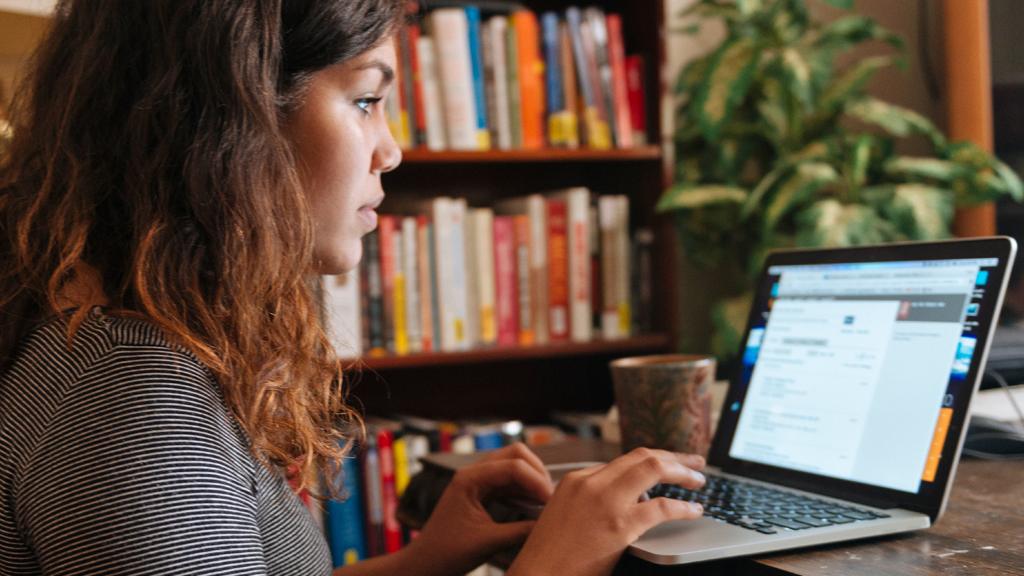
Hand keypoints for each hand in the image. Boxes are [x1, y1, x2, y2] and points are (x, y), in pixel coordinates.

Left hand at [402, 443, 554, 575]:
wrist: (425, 564)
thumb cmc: (447, 553)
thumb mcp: (488, 542)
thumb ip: (520, 531)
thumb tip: (550, 524)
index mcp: (469, 478)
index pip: (513, 466)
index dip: (536, 481)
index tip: (551, 502)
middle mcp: (473, 473)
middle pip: (515, 454)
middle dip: (537, 472)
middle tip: (550, 497)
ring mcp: (476, 481)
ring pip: (513, 466)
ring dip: (531, 480)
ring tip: (545, 503)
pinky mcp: (481, 492)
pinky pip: (508, 482)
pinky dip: (523, 490)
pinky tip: (533, 507)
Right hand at [506, 448, 705, 575]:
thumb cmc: (549, 556)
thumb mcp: (564, 515)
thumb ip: (591, 501)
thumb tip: (628, 500)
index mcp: (576, 479)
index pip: (622, 461)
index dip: (652, 463)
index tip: (668, 467)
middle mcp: (590, 482)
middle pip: (641, 456)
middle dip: (673, 456)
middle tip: (695, 462)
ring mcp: (605, 501)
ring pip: (653, 468)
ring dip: (682, 472)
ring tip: (698, 481)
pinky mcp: (618, 525)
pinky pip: (661, 507)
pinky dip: (683, 507)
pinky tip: (694, 510)